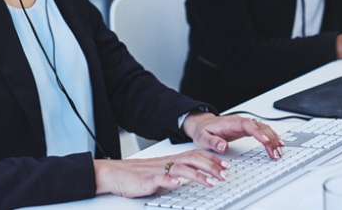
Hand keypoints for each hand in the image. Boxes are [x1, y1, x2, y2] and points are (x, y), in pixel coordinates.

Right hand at [93, 150, 228, 197]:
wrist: (115, 174)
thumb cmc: (138, 174)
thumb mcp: (162, 173)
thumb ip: (176, 174)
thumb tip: (193, 177)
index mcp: (172, 160)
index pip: (196, 156)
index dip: (212, 160)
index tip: (226, 166)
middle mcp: (167, 163)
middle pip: (193, 160)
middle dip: (211, 167)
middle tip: (225, 175)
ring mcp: (158, 171)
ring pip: (181, 169)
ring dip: (197, 175)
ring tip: (210, 182)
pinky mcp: (147, 180)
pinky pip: (160, 178)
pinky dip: (169, 180)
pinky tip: (177, 184)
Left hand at [182, 112, 282, 159]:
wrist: (202, 124)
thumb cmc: (203, 131)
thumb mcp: (203, 137)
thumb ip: (212, 141)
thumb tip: (222, 146)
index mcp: (231, 123)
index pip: (248, 125)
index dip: (258, 133)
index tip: (266, 142)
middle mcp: (240, 122)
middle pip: (259, 127)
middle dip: (270, 139)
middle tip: (275, 153)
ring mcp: (245, 125)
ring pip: (264, 128)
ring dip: (273, 139)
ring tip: (279, 151)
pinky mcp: (247, 129)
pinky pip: (263, 131)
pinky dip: (271, 137)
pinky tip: (277, 144)